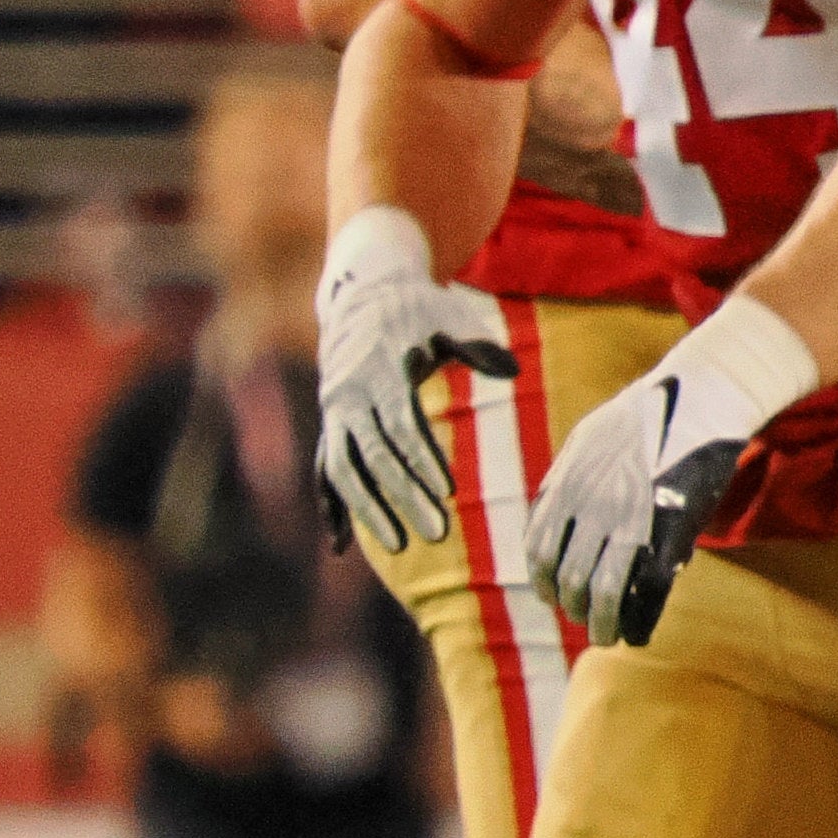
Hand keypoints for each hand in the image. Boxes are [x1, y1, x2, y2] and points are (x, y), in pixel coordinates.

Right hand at [313, 207, 509, 552]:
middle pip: (375, 456)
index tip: (448, 492)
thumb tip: (512, 370)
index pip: (402, 426)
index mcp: (381, 372)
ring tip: (399, 545)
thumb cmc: (417, 310)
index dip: (422, 459)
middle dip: (403, 497)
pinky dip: (332, 506)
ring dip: (368, 510)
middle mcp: (349, 397)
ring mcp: (334, 413)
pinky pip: (326, 470)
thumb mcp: (447, 319)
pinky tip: (341, 546)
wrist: (361, 292)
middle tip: (436, 533)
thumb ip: (476, 347)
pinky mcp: (330, 424)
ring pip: (344, 470)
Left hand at [527, 295, 813, 646]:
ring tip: (607, 635)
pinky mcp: (670, 530)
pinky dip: (639, 619)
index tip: (552, 596)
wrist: (702, 394)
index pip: (539, 550)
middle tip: (587, 621)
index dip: (542, 581)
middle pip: (569, 578)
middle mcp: (592, 506)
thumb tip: (554, 508)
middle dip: (574, 607)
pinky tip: (639, 633)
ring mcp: (632, 519)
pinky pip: (647, 589)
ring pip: (603, 592)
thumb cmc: (652, 412)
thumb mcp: (591, 436)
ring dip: (602, 622)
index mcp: (568, 484)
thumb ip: (570, 476)